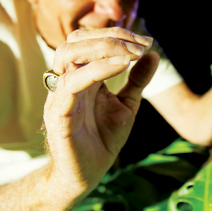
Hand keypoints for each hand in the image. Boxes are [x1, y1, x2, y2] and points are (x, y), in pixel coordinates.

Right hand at [42, 28, 158, 193]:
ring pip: (67, 55)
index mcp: (81, 76)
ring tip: (132, 54)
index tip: (146, 41)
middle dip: (111, 36)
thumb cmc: (102, 140)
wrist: (87, 175)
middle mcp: (66, 81)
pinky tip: (122, 66)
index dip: (117, 35)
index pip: (89, 41)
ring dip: (103, 48)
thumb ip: (137, 80)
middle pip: (76, 41)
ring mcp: (59, 96)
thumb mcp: (127, 105)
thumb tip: (153, 55)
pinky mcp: (58, 114)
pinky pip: (70, 84)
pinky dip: (96, 70)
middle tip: (141, 44)